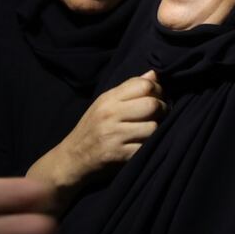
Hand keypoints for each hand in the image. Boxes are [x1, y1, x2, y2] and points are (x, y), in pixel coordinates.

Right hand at [28, 71, 165, 211]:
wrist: (71, 158)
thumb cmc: (92, 128)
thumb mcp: (105, 103)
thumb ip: (129, 88)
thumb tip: (154, 75)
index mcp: (108, 99)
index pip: (143, 85)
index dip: (158, 90)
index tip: (159, 97)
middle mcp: (110, 115)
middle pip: (152, 105)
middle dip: (162, 110)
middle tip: (160, 115)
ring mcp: (113, 135)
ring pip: (153, 127)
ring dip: (157, 130)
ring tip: (150, 131)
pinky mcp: (117, 155)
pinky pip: (145, 147)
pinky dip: (148, 147)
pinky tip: (143, 145)